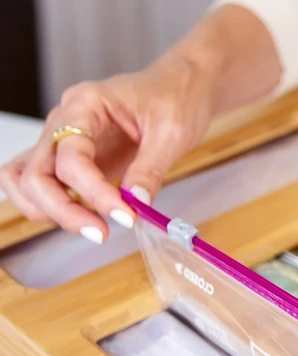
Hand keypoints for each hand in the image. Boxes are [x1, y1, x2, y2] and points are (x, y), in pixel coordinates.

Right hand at [0, 5, 280, 243]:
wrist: (180, 88)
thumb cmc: (175, 99)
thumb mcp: (172, 132)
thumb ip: (150, 169)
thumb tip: (135, 204)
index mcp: (86, 103)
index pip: (71, 156)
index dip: (94, 192)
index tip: (126, 216)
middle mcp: (64, 120)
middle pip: (36, 173)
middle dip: (64, 210)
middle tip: (102, 234)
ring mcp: (62, 140)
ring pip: (27, 181)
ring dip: (51, 212)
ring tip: (94, 229)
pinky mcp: (71, 160)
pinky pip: (40, 184)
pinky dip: (52, 206)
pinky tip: (85, 218)